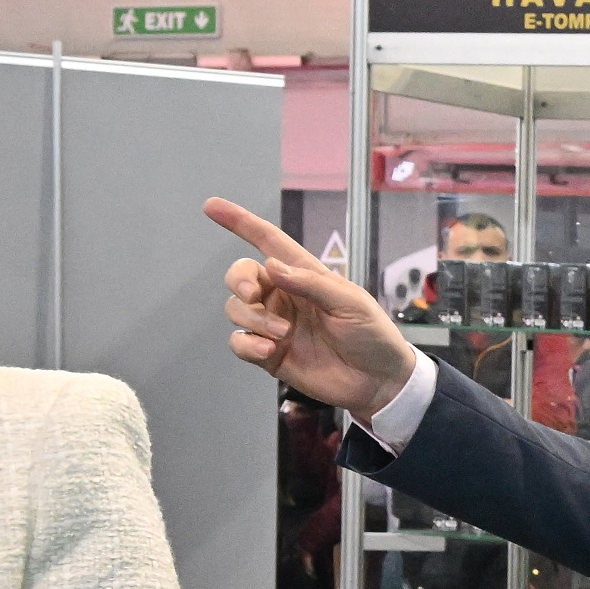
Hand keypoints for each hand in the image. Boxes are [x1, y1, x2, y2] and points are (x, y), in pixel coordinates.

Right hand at [207, 198, 418, 419]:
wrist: (378, 382)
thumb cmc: (371, 335)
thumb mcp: (350, 304)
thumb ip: (310, 284)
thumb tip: (271, 266)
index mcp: (305, 275)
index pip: (268, 242)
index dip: (241, 223)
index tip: (211, 206)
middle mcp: (284, 296)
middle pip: (241, 275)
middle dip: (238, 279)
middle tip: (251, 293)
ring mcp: (273, 324)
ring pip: (236, 309)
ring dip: (253, 318)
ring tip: (283, 335)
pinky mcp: (268, 353)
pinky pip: (239, 342)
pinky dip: (247, 345)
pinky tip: (270, 350)